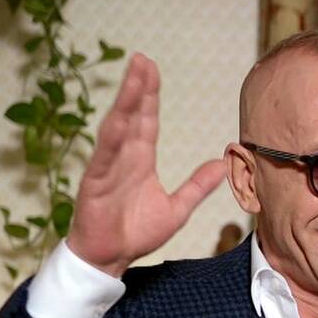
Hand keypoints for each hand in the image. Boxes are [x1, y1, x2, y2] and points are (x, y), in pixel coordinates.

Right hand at [67, 54, 225, 277]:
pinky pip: (104, 158)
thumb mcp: (177, 208)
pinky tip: (120, 119)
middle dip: (137, 88)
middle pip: (132, 116)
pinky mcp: (95, 184)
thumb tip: (222, 165)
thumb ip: (197, 186)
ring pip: (117, 129)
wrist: (110, 258)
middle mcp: (123, 158)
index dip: (149, 95)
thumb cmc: (135, 232)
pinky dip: (112, 139)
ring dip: (125, 103)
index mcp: (140, 160)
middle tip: (142, 59)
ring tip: (132, 78)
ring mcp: (108, 169)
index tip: (152, 69)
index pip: (147, 121)